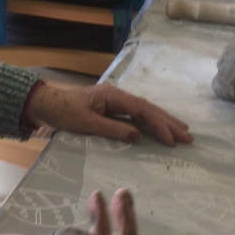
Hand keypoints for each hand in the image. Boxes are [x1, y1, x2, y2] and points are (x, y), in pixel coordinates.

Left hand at [25, 82, 192, 145]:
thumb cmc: (63, 112)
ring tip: (182, 131)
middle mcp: (117, 96)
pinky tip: (160, 128)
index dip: (159, 124)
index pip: (142, 110)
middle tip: (188, 137)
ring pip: (145, 110)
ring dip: (163, 121)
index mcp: (113, 96)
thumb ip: (111, 129)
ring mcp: (115, 101)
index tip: (172, 139)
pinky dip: (150, 121)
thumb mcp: (86, 123)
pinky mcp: (112, 108)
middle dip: (168, 122)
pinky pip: (136, 114)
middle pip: (148, 108)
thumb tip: (138, 136)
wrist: (46, 104)